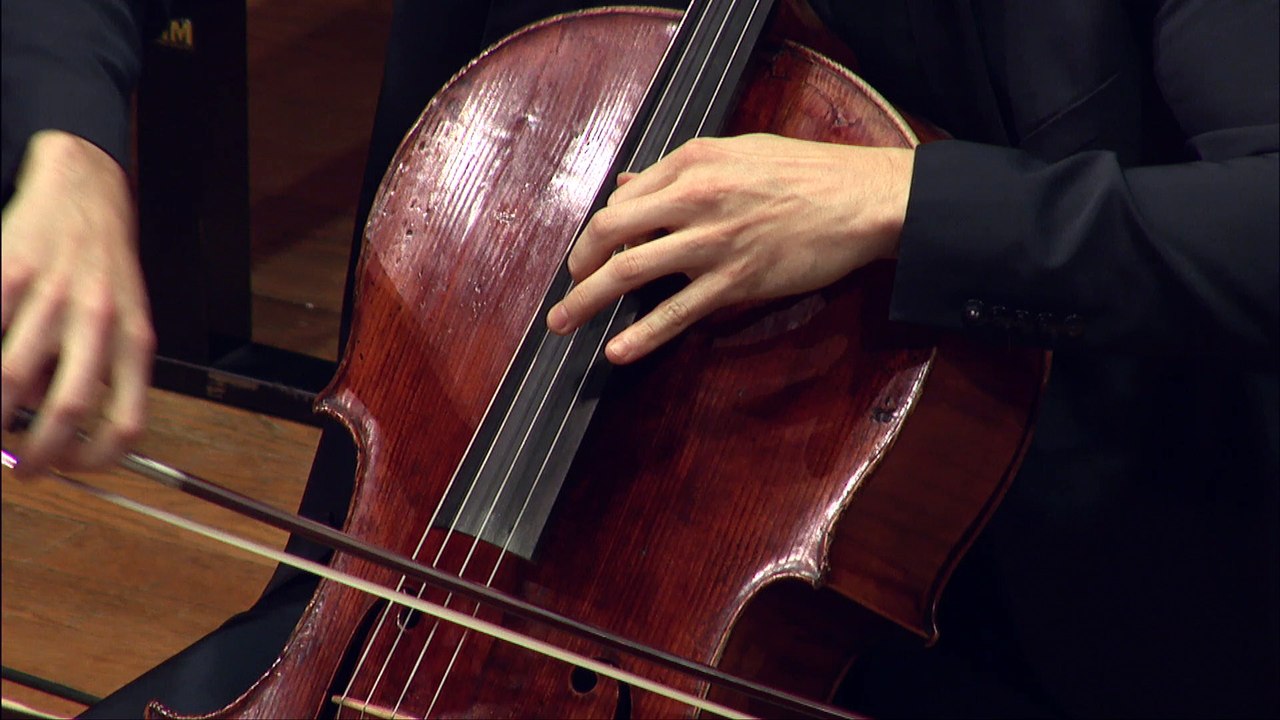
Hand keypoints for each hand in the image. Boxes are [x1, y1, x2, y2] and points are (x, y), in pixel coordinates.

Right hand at [1, 129, 154, 476]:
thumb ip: (103, 371)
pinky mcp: (9, 271)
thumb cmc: (104, 268)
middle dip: (38, 452)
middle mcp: (100, 319)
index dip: (98, 459)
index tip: (71, 467)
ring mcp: (53, 295)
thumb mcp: (126, 320)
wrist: (85, 192)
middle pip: (67, 406)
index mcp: (135, 339)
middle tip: (23, 466)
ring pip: (11, 377)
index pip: (129, 420)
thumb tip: (62, 430)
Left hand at [546, 133, 912, 362]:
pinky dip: (642, 335)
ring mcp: (714, 243)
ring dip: (587, 302)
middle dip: (577, 266)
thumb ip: (678, 169)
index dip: (600, 231)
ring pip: (631, 272)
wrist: (861, 199)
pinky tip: (618, 351)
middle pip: (611, 232)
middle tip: (566, 289)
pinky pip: (678, 312)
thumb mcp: (737, 152)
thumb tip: (629, 185)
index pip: (623, 199)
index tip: (592, 253)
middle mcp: (695, 199)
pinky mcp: (737, 281)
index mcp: (694, 162)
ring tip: (563, 323)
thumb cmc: (804, 173)